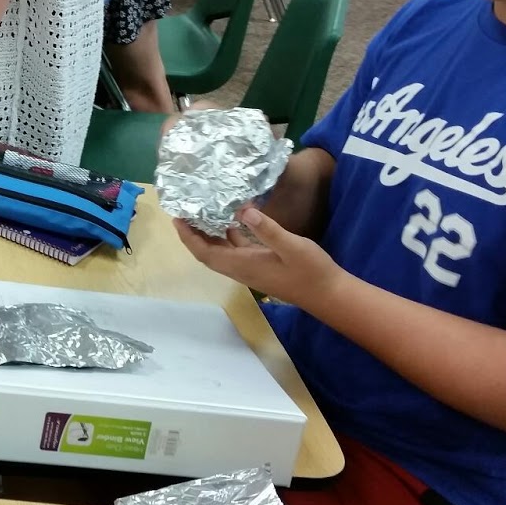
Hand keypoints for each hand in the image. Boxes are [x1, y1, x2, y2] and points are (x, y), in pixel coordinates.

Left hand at [173, 206, 344, 305]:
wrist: (328, 293)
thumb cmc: (311, 271)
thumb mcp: (292, 246)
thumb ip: (268, 230)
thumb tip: (243, 211)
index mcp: (243, 265)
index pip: (206, 253)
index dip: (189, 238)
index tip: (177, 218)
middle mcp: (241, 269)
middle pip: (208, 253)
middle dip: (193, 234)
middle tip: (185, 210)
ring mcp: (251, 269)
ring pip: (221, 252)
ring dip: (209, 235)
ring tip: (203, 211)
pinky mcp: (261, 266)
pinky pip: (236, 250)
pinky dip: (228, 236)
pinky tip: (233, 219)